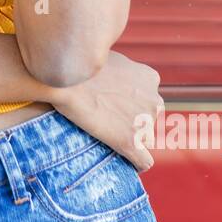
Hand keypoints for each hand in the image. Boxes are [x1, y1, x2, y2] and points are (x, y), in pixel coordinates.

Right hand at [49, 51, 163, 172]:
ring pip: (144, 139)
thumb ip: (120, 70)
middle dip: (132, 122)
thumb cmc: (81, 65)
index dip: (132, 106)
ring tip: (107, 138)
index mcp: (150, 78)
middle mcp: (154, 100)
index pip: (148, 99)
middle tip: (107, 122)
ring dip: (130, 139)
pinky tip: (124, 163)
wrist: (67, 78)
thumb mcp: (109, 58)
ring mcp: (144, 122)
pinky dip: (136, 163)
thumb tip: (111, 76)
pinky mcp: (131, 141)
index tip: (115, 108)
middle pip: (148, 120)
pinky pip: (143, 161)